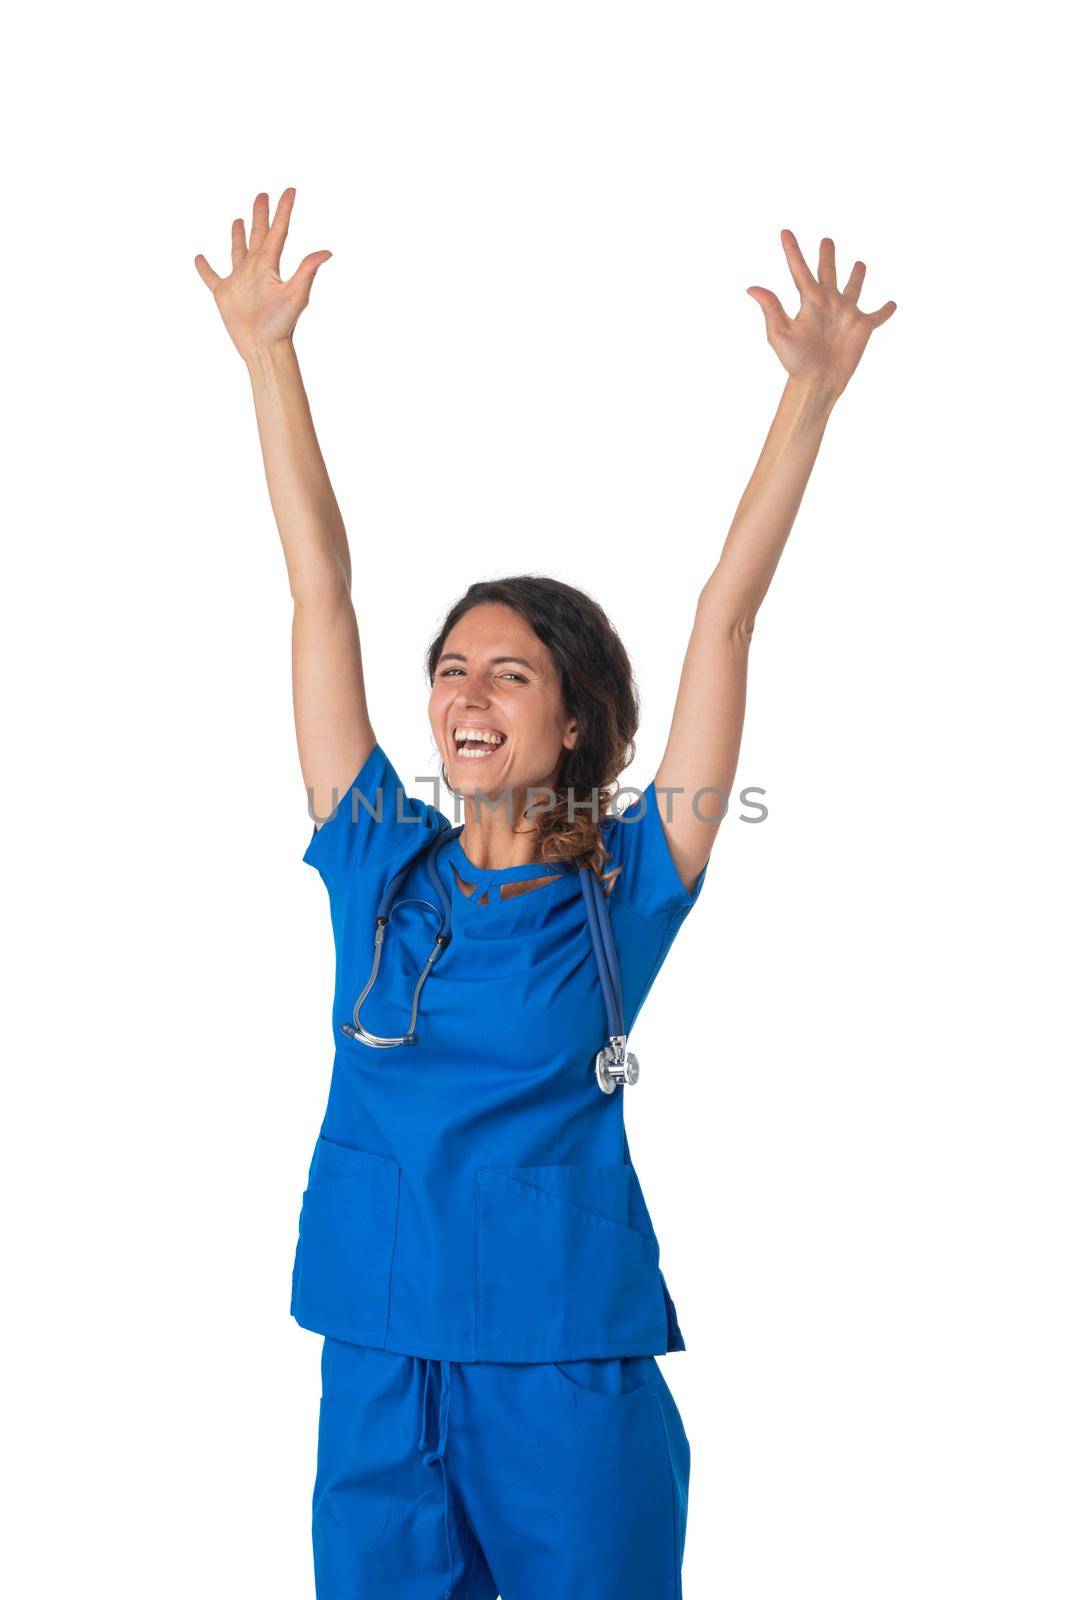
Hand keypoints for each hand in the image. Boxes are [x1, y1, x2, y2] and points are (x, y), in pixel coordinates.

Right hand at [194, 188, 331, 363]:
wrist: (262, 347)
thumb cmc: (280, 324)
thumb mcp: (296, 295)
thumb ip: (307, 271)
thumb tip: (327, 252)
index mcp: (270, 265)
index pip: (278, 231)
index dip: (284, 210)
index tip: (290, 190)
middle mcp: (255, 269)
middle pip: (258, 235)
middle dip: (261, 215)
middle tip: (261, 195)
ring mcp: (239, 281)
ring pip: (237, 251)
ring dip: (238, 235)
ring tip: (239, 220)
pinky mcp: (224, 294)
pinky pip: (211, 277)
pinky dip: (204, 268)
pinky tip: (199, 258)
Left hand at [747, 230, 895, 401]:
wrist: (818, 381)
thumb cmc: (796, 361)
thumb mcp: (781, 334)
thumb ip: (771, 309)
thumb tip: (752, 288)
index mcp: (809, 301)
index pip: (799, 270)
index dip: (792, 251)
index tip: (784, 232)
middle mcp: (828, 303)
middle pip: (828, 273)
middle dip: (827, 256)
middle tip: (826, 241)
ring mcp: (846, 314)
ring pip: (853, 288)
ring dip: (857, 276)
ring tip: (860, 264)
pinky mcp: (863, 328)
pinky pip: (877, 316)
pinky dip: (885, 310)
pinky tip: (892, 304)